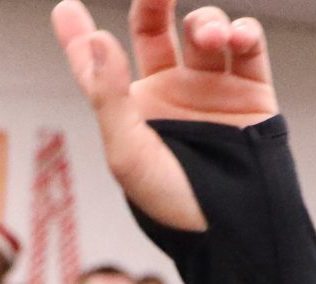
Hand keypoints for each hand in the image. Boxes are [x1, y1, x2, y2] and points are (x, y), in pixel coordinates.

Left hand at [50, 0, 277, 231]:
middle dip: (153, 1)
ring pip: (203, 31)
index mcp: (133, 108)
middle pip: (154, 28)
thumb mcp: (128, 153)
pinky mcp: (251, 91)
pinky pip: (247, 46)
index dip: (77, 36)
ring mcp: (210, 88)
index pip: (98, 64)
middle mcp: (169, 92)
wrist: (239, 228)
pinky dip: (244, 31)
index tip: (64, 9)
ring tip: (210, 37)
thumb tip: (99, 36)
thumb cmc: (175, 202)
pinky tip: (237, 36)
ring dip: (206, 21)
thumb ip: (109, 94)